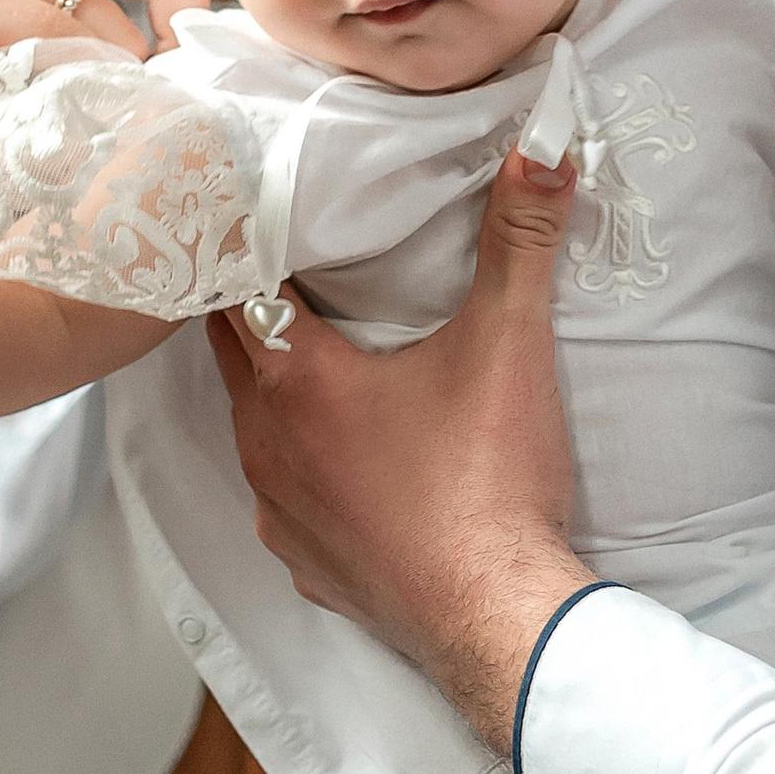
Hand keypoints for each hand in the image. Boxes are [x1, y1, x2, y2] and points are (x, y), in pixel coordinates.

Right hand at [0, 0, 213, 213]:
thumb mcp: (57, 76)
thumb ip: (118, 54)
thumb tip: (201, 72)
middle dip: (187, 18)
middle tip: (185, 85)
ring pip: (115, 13)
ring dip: (128, 80)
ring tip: (102, 124)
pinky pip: (65, 39)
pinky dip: (83, 87)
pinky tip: (62, 121)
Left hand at [204, 147, 589, 748]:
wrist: (499, 624)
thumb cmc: (490, 481)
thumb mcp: (509, 345)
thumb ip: (519, 239)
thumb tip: (541, 149)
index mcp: (295, 378)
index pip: (234, 287)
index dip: (246, 246)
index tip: (260, 214)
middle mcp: (264, 443)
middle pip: (232, 353)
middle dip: (254, 308)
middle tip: (288, 267)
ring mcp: (278, 511)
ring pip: (254, 426)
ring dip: (279, 391)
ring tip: (324, 358)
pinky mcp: (306, 564)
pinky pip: (286, 497)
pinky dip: (307, 468)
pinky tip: (352, 461)